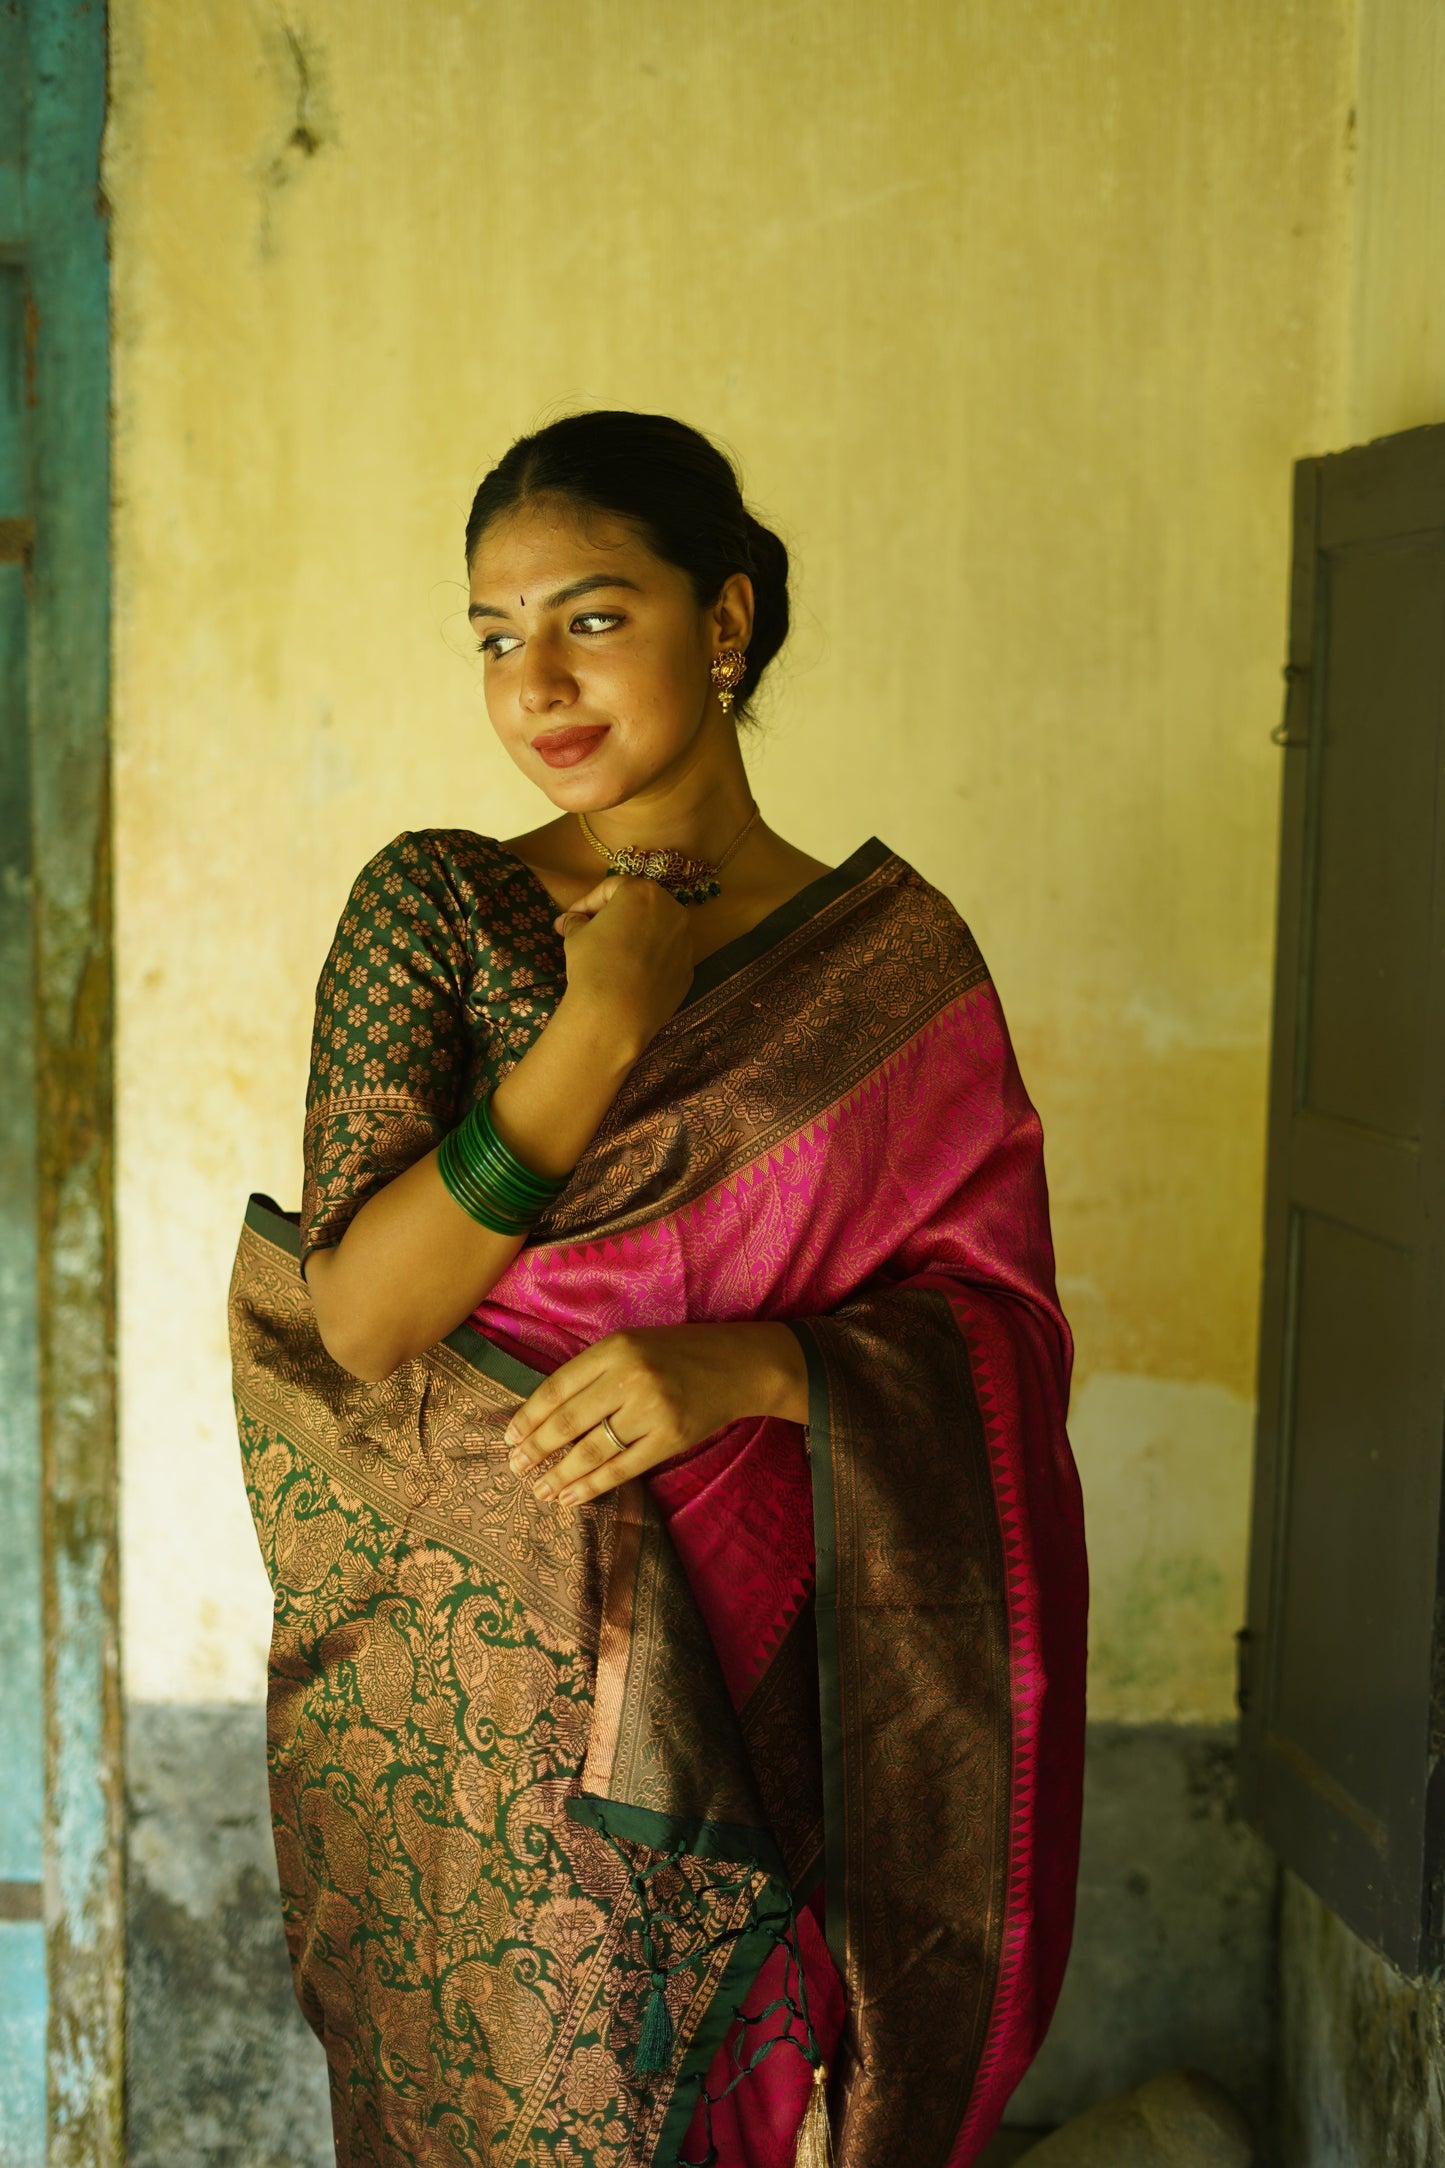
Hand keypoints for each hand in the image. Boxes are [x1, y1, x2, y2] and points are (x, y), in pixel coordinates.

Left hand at [504, 1323, 808, 1508]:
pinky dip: (594, 1485)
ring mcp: (652, 1409)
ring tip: (540, 1489)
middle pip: (569, 1420)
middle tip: (516, 1466)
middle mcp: (631, 1376)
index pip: (558, 1387)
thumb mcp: (634, 1346)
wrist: (741, 1365)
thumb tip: (545, 1414)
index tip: (509, 1436)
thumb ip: (594, 1372)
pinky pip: (623, 1468)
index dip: (530, 1415)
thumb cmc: (679, 1354)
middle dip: (537, 1447)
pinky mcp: (672, 1437)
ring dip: (561, 1473)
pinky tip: (573, 1496)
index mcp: (615, 1348)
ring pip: (593, 1449)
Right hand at [554, 875, 693, 1061]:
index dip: (588, 902)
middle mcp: (672, 910)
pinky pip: (666, 955)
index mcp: (643, 892)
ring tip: (614, 954)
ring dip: (636, 935)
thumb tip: (568, 921)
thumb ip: (575, 922)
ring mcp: (685, 941)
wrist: (617, 1014)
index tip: (572, 918)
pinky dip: (651, 958)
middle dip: (615, 915)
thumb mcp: (576, 938)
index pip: (612, 888)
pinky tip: (632, 974)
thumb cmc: (594, 965)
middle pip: (641, 904)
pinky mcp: (689, 969)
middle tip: (592, 931)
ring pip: (658, 930)